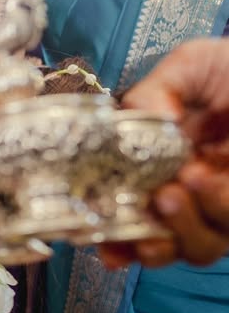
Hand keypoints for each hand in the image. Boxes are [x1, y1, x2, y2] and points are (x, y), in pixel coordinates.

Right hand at [100, 39, 228, 268]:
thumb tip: (130, 126)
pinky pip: (226, 232)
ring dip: (178, 227)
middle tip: (145, 206)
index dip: (110, 231)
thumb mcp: (192, 65)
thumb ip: (153, 92)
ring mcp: (223, 209)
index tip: (96, 236)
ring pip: (194, 247)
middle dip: (141, 240)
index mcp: (163, 164)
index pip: (128, 209)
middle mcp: (189, 194)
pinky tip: (207, 181)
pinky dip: (212, 210)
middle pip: (156, 243)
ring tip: (174, 191)